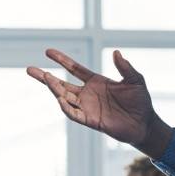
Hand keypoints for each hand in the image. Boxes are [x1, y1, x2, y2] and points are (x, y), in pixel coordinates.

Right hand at [27, 50, 168, 154]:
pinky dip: (66, 107)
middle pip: (62, 83)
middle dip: (46, 77)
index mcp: (96, 81)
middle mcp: (88, 94)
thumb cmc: (140, 101)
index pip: (74, 68)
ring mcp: (87, 107)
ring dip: (54, 89)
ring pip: (64, 97)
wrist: (145, 124)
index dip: (61, 60)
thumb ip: (125, 67)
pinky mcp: (91, 120)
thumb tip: (116, 52)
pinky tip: (59, 98)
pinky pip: (74, 114)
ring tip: (45, 77)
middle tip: (30, 69)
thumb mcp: (135, 80)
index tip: (47, 51)